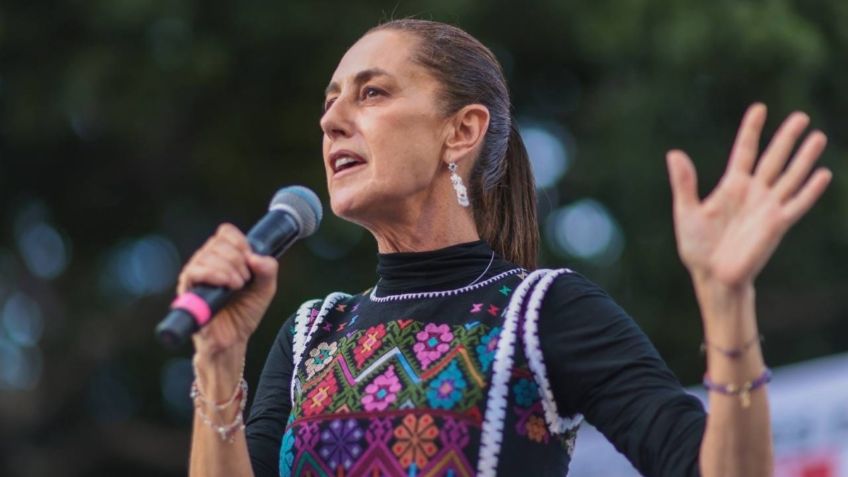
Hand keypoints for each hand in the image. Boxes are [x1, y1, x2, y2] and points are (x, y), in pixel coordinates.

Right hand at [177, 223, 278, 357]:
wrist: (233, 340)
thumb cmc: (244, 313)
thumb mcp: (265, 289)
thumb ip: (268, 269)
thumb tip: (255, 257)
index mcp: (223, 257)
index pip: (226, 233)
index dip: (240, 243)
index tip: (251, 261)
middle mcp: (206, 262)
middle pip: (218, 242)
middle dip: (238, 259)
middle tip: (245, 280)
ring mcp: (195, 274)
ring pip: (207, 255)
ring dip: (230, 268)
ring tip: (238, 286)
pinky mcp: (187, 289)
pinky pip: (195, 271)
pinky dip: (215, 275)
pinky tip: (228, 285)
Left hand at [667, 103, 831, 288]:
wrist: (712, 276)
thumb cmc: (697, 247)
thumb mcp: (686, 211)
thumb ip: (684, 183)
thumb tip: (674, 153)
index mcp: (732, 186)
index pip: (745, 151)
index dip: (752, 130)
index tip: (760, 108)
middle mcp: (753, 193)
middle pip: (773, 158)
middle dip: (786, 137)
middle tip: (801, 116)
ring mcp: (767, 207)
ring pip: (790, 176)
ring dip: (804, 157)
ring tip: (818, 136)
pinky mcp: (777, 225)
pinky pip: (797, 204)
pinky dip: (810, 190)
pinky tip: (823, 174)